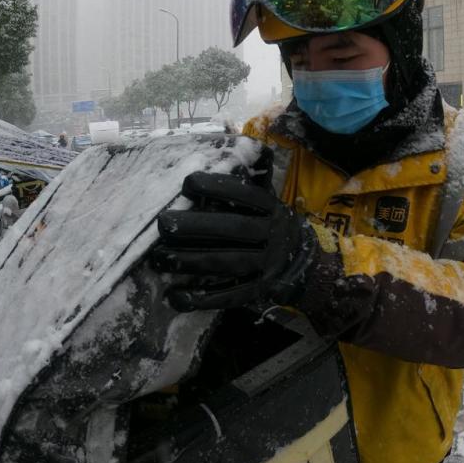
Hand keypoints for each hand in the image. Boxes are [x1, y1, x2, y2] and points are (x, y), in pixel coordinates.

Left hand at [151, 172, 316, 310]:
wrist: (304, 266)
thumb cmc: (271, 227)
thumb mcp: (268, 205)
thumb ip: (244, 192)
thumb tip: (212, 164)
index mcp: (273, 209)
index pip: (246, 195)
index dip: (217, 188)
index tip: (187, 183)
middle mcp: (272, 236)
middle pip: (233, 229)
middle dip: (196, 226)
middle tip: (163, 224)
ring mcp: (265, 266)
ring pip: (226, 263)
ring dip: (190, 261)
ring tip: (159, 258)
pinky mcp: (256, 292)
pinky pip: (227, 296)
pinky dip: (200, 298)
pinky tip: (174, 295)